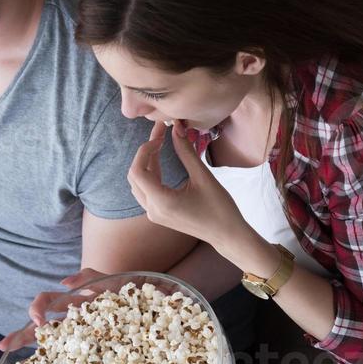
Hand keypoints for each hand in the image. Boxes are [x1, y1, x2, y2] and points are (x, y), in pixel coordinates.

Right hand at [0, 268, 109, 351]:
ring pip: (48, 344)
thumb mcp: (106, 279)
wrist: (136, 299)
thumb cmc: (119, 288)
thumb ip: (87, 277)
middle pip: (38, 327)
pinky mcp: (86, 348)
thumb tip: (64, 282)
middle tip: (3, 346)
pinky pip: (69, 359)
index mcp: (69, 302)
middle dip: (19, 336)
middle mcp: (67, 320)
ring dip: (33, 355)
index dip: (37, 310)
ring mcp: (74, 334)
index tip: (39, 322)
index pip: (44, 302)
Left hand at [128, 120, 247, 247]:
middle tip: (160, 133)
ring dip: (147, 162)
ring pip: (138, 183)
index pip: (138, 171)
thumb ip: (186, 152)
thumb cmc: (219, 208)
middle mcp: (153, 210)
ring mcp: (154, 214)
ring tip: (161, 143)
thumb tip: (177, 129)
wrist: (227, 235)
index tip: (160, 136)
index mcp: (162, 202)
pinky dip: (150, 174)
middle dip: (145, 152)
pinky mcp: (159, 214)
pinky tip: (161, 160)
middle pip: (135, 176)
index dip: (144, 150)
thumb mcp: (203, 177)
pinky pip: (146, 191)